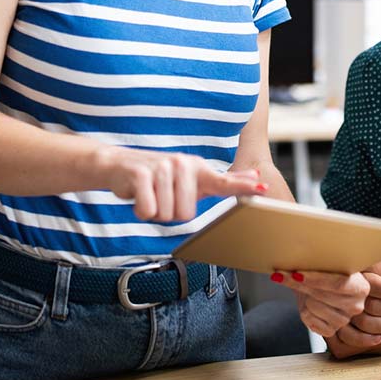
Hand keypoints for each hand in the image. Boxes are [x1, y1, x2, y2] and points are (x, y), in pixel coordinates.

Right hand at [97, 146, 266, 221]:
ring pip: (166, 214)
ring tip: (151, 194)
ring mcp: (162, 168)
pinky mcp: (141, 174)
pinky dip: (141, 210)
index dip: (242, 186)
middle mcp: (183, 165)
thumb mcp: (192, 178)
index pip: (223, 181)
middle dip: (171, 213)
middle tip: (163, 197)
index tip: (262, 187)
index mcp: (198, 169)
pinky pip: (148, 211)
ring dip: (155, 211)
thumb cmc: (159, 176)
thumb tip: (254, 177)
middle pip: (186, 214)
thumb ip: (222, 180)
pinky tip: (138, 196)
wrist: (119, 165)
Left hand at [278, 271, 369, 336]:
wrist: (319, 285)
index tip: (297, 273)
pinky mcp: (330, 330)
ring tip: (309, 290)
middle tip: (293, 274)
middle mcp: (355, 306)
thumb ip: (318, 263)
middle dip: (303, 284)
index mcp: (361, 288)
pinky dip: (303, 309)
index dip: (315, 278)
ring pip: (312, 307)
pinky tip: (309, 304)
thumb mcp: (326, 264)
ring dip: (304, 296)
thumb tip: (295, 267)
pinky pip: (307, 318)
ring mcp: (343, 321)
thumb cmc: (325, 272)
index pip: (337, 284)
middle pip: (321, 295)